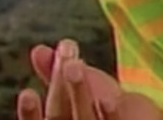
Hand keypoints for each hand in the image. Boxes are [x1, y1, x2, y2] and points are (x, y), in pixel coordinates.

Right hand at [16, 39, 162, 119]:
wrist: (135, 117)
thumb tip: (37, 50)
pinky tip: (107, 99)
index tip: (27, 94)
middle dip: (59, 89)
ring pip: (84, 119)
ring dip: (78, 95)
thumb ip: (56, 73)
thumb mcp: (76, 89)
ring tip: (75, 65)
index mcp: (57, 119)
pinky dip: (110, 116)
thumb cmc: (99, 108)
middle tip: (65, 56)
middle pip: (58, 117)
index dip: (29, 114)